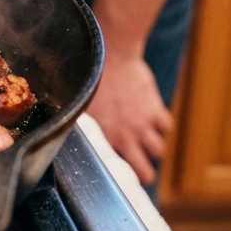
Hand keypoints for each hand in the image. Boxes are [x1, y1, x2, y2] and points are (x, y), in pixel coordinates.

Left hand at [87, 52, 171, 184]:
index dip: (117, 175)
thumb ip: (81, 118)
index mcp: (105, 135)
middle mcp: (127, 134)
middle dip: (145, 175)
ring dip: (153, 149)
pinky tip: (155, 122)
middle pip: (144, 169)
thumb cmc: (91, 74)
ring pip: (157, 149)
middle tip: (144, 175)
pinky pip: (165, 125)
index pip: (115, 166)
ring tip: (148, 147)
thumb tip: (64, 123)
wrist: (112, 55)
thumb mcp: (81, 101)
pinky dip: (162, 125)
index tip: (117, 175)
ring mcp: (143, 123)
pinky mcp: (155, 108)